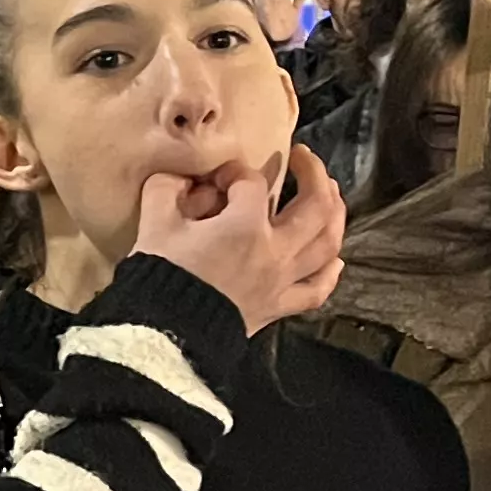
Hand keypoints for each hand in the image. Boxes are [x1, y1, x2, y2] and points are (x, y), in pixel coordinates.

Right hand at [134, 147, 346, 333]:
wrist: (165, 333)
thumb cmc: (162, 274)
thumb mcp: (154, 221)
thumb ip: (168, 187)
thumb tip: (185, 179)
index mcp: (245, 226)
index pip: (251, 183)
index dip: (233, 172)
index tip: (216, 178)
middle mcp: (275, 251)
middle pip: (315, 206)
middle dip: (313, 174)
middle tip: (303, 158)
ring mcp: (281, 281)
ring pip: (327, 244)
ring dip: (335, 214)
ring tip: (330, 194)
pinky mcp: (277, 307)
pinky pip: (316, 290)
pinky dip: (330, 273)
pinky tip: (335, 259)